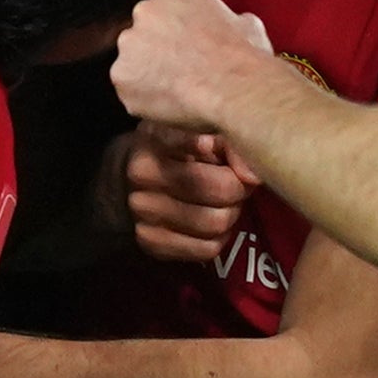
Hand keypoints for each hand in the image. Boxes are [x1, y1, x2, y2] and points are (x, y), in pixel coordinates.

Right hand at [99, 119, 260, 265]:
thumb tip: (251, 169)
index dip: (233, 155)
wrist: (125, 181)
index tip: (238, 158)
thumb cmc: (169, 148)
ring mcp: (143, 216)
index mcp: (152, 145)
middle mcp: (142, 181)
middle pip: (221, 190)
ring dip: (230, 213)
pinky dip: (219, 237)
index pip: (208, 148)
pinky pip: (207, 249)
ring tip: (223, 201)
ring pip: (217, 223)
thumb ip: (223, 138)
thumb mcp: (190, 128)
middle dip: (239, 187)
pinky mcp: (151, 244)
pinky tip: (210, 220)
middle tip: (236, 182)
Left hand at [107, 0, 277, 138]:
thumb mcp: (246, 24)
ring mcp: (129, 44)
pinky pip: (129, 90)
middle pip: (143, 31)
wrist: (234, 87)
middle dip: (158, 48)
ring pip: (133, 61)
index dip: (177, 27)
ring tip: (177, 88)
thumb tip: (236, 26)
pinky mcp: (121, 77)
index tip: (187, 41)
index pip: (165, 4)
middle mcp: (144, 11)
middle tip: (182, 67)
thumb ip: (227, 19)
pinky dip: (144, 98)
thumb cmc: (242, 57)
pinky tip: (168, 102)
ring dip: (148, 73)